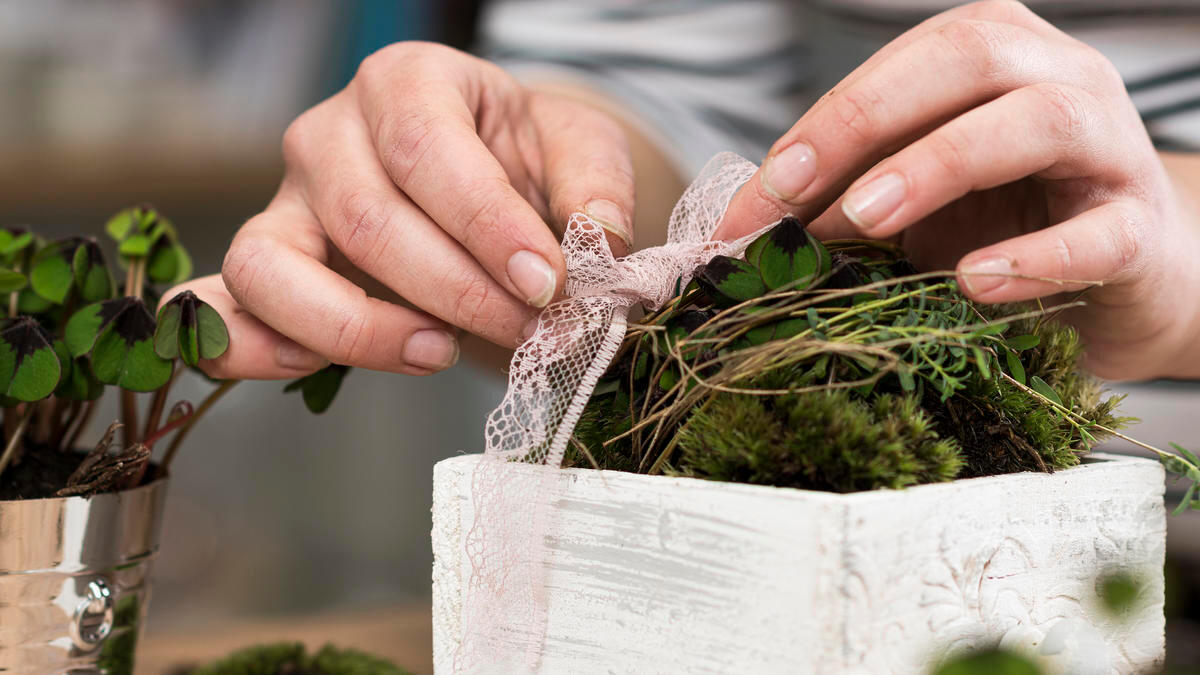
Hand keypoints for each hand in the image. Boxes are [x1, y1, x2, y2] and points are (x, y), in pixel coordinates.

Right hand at [179, 42, 634, 378]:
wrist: (488, 179)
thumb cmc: (525, 159)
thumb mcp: (577, 150)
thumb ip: (594, 186)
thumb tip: (599, 244)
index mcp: (405, 83)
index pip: (425, 149)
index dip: (486, 226)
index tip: (549, 284)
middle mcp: (330, 136)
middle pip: (365, 220)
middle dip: (455, 293)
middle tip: (527, 333)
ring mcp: (285, 203)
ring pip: (274, 267)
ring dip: (356, 328)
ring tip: (436, 353)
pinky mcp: (268, 266)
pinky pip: (221, 307)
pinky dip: (245, 347)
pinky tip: (308, 368)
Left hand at [718, 0, 1199, 380]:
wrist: (1122, 277)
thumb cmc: (1005, 223)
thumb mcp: (915, 198)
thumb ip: (846, 191)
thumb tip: (750, 218)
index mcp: (991, 56)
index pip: (900, 67)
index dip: (821, 124)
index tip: (757, 195)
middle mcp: (1057, 78)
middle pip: (968, 59)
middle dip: (864, 122)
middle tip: (794, 194)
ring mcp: (1110, 147)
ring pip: (1038, 123)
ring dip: (939, 166)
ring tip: (868, 219)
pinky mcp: (1141, 230)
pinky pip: (1099, 234)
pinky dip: (1033, 259)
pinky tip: (973, 282)